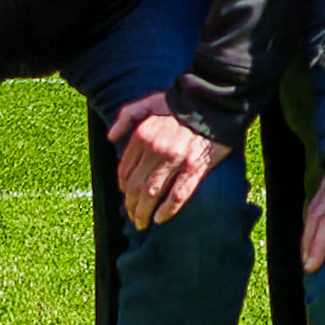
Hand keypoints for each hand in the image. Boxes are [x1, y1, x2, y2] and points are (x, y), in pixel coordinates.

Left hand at [99, 98, 224, 231]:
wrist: (214, 102)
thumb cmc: (180, 104)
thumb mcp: (148, 103)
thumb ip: (126, 116)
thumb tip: (110, 137)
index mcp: (142, 135)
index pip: (125, 170)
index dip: (123, 187)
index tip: (126, 195)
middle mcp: (155, 149)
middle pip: (135, 186)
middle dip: (130, 205)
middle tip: (132, 215)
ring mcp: (175, 160)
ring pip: (152, 193)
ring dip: (143, 212)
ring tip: (142, 222)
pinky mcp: (195, 167)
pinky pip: (178, 194)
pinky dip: (167, 210)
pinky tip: (160, 219)